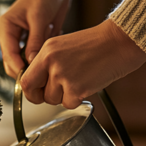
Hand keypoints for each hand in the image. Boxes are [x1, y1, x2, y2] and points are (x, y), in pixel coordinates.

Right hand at [0, 0, 82, 77]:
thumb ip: (35, 41)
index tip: (31, 77)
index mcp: (4, 27)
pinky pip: (34, 55)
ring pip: (23, 61)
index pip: (8, 54)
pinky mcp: (30, 41)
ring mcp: (19, 39)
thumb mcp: (40, 18)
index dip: (18, 68)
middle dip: (27, 68)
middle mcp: (8, 35)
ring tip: (49, 48)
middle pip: (13, 62)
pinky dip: (42, 54)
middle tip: (44, 72)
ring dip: (36, 60)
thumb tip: (32, 63)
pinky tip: (52, 41)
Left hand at [21, 19, 145, 108]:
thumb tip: (36, 83)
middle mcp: (51, 63)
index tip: (36, 92)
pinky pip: (68, 104)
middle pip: (33, 92)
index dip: (30, 89)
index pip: (25, 78)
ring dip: (63, 97)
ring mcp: (63, 76)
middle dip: (40, 97)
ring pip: (52, 100)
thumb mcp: (62, 46)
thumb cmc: (95, 44)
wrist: (119, 42)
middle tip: (53, 94)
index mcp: (46, 51)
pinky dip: (76, 100)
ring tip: (77, 81)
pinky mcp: (77, 88)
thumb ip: (47, 63)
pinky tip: (86, 85)